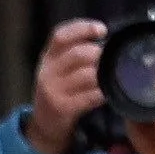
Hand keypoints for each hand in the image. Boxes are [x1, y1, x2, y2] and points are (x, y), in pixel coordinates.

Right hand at [26, 19, 106, 153]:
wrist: (44, 125)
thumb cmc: (59, 91)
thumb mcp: (58, 69)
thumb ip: (75, 53)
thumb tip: (108, 40)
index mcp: (48, 57)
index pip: (60, 35)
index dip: (82, 28)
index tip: (102, 30)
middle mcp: (47, 72)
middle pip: (78, 54)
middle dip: (99, 54)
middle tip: (110, 59)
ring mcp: (54, 91)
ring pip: (87, 75)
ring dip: (103, 75)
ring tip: (110, 77)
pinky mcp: (63, 108)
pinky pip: (90, 96)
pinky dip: (103, 93)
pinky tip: (107, 94)